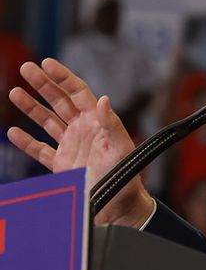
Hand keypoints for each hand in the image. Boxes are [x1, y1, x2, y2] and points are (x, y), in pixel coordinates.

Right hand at [7, 59, 153, 226]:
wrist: (118, 205)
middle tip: (26, 67)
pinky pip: (40, 149)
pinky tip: (15, 131)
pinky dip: (27, 141)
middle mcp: (83, 129)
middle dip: (43, 84)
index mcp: (98, 121)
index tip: (47, 63)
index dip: (63, 77)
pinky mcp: (61, 164)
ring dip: (31, 107)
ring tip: (15, 92)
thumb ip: (111, 123)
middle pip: (59, 100)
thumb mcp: (121, 147)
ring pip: (47, 121)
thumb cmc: (126, 175)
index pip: (78, 92)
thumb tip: (103, 100)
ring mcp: (71, 145)